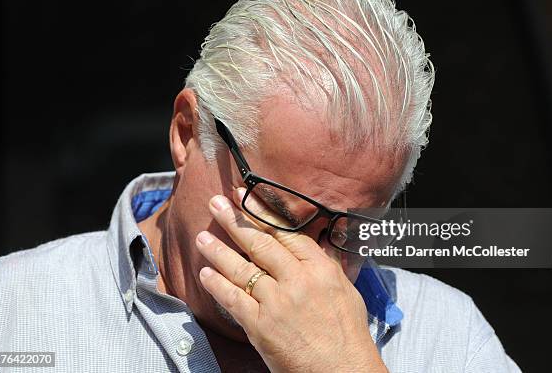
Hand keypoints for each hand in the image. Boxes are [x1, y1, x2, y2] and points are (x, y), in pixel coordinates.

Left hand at [195, 187, 387, 372]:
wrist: (343, 371)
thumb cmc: (348, 335)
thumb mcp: (346, 291)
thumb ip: (328, 264)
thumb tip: (320, 242)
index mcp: (320, 268)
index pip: (285, 232)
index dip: (261, 212)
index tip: (244, 197)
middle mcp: (297, 280)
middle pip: (260, 242)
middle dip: (234, 220)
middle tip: (216, 203)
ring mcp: (277, 302)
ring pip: (241, 268)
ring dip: (218, 250)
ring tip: (202, 237)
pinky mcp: (261, 326)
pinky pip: (234, 299)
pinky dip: (217, 285)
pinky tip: (205, 273)